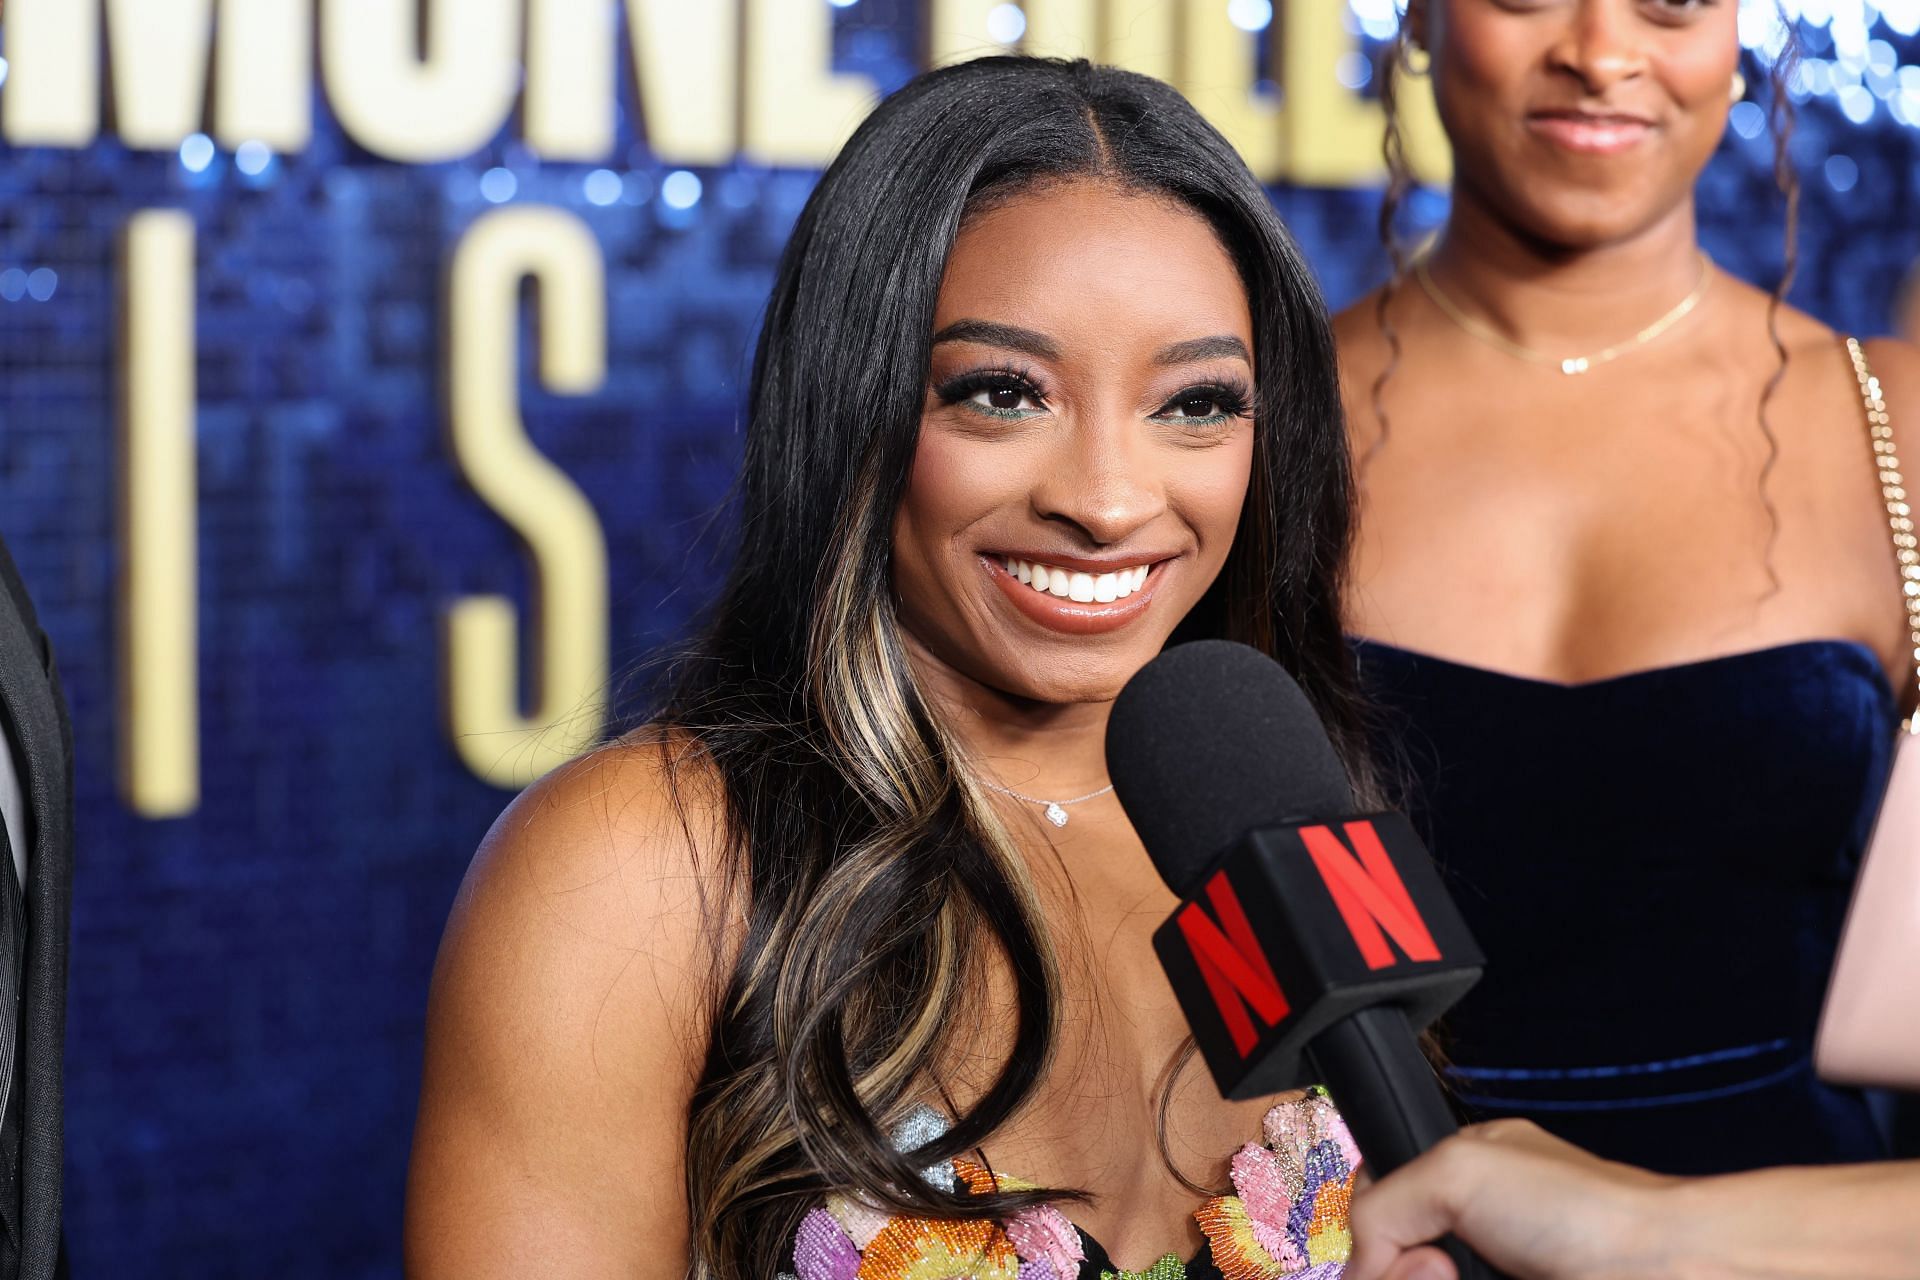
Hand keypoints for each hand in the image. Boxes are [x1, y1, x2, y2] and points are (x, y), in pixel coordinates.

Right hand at [1346, 1119, 1677, 1279]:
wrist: (1670, 1272)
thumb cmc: (1587, 1211)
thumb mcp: (1458, 1171)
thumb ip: (1383, 1207)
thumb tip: (1360, 1272)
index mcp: (1459, 1179)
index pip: (1373, 1214)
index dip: (1373, 1241)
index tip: (1401, 1250)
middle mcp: (1472, 1237)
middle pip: (1395, 1263)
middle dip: (1403, 1273)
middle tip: (1448, 1269)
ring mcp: (1493, 1276)